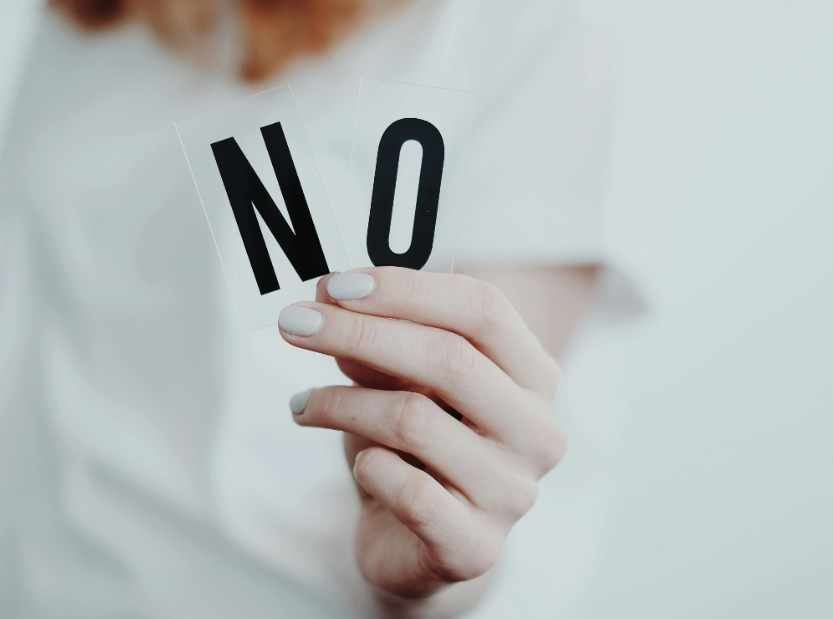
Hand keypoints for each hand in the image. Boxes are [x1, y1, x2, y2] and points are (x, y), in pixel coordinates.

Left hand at [278, 267, 567, 600]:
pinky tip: (357, 465)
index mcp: (533, 376)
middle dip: (358, 334)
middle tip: (294, 324)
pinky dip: (368, 468)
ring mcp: (513, 493)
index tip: (336, 285)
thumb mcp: (395, 384)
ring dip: (343, 404)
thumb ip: (376, 342)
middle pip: (449, 358)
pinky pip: (409, 493)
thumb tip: (328, 296)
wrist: (414, 544)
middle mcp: (538, 431)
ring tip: (304, 403)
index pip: (483, 309)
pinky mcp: (476, 547)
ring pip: (416, 421)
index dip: (407, 289)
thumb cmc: (411, 448)